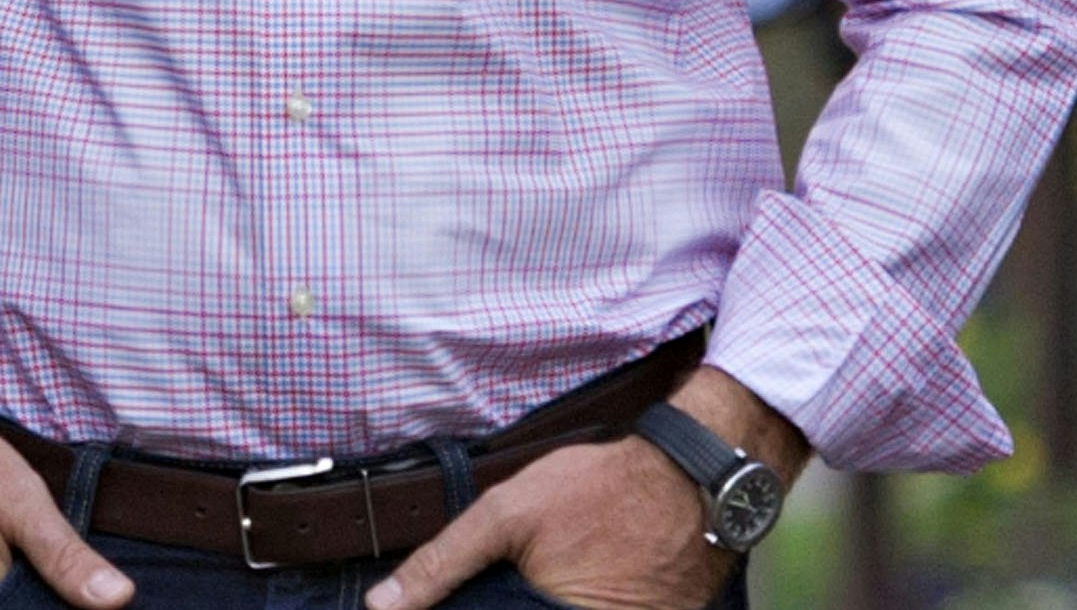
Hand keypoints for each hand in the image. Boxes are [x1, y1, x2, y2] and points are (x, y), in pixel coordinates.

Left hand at [367, 371, 805, 609]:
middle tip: (528, 575)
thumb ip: (443, 563)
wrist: (693, 479)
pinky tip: (579, 578)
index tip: (485, 600)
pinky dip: (583, 598)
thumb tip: (383, 605)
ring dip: (536, 602)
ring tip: (554, 572)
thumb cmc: (600, 490)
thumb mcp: (507, 514)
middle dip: (512, 605)